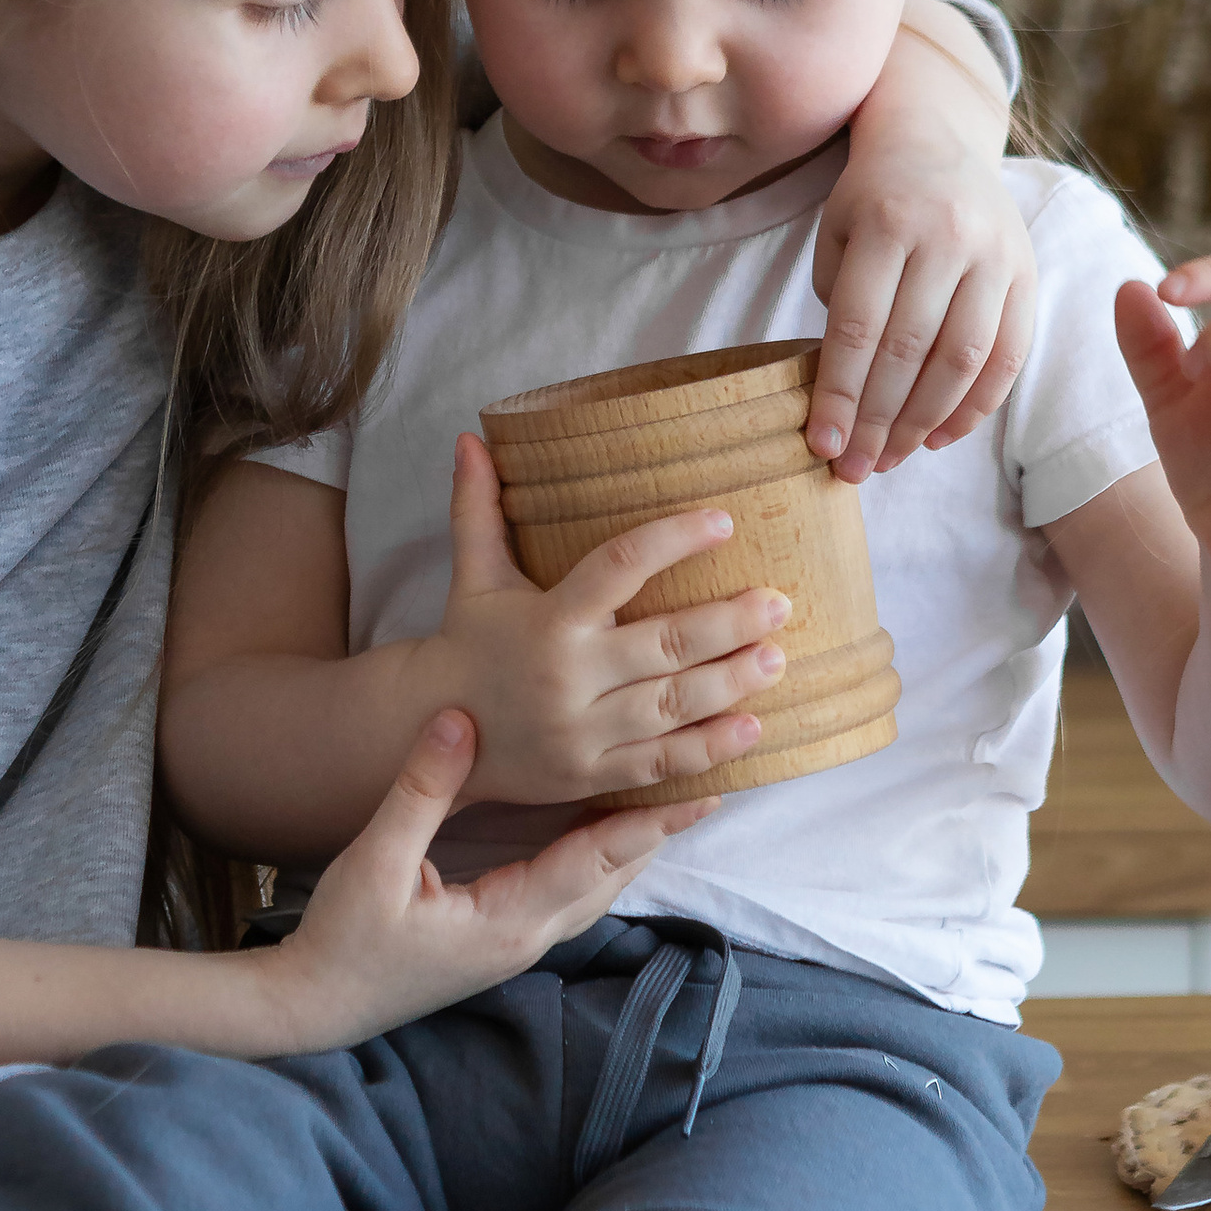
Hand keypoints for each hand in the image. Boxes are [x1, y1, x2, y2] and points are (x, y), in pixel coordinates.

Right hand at [264, 710, 706, 1051]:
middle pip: (611, 878)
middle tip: (706, 783)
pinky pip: (568, 896)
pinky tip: (596, 835)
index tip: (703, 793)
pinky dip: (595, 861)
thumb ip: (422, 789)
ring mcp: (515, 947)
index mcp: (508, 920)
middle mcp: (526, 938)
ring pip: (594, 892)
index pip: (596, 862)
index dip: (650, 825)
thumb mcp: (375, 861)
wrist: (314, 1006)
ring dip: (630, 848)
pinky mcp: (498, 944)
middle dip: (656, 833)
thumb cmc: (342, 940)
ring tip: (666, 802)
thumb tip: (460, 719)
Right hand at [436, 436, 787, 804]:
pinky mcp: (589, 773)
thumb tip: (470, 437)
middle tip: (778, 603)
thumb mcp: (473, 575)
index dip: (674, 540)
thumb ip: (478, 507)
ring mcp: (581, 731)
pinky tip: (752, 727)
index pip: (619, 565)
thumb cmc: (469, 641)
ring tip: (777, 658)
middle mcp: (567, 675)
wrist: (432, 729)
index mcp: (548, 618)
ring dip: (731, 682)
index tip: (724, 522)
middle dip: (728, 624)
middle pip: (665, 645)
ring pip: (671, 706)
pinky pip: (659, 763)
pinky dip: (709, 749)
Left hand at [807, 145, 1035, 482]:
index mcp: (886, 221)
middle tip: (852, 470)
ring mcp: (996, 256)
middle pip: (909, 350)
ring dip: (924, 422)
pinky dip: (975, 406)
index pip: (857, 326)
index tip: (821, 445)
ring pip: (962, 359)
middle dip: (877, 420)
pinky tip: (939, 436)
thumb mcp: (836, 230)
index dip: (838, 393)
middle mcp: (947, 237)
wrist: (940, 141)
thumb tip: (843, 396)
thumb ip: (837, 302)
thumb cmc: (874, 197)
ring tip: (890, 459)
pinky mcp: (1027, 274)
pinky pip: (1008, 355)